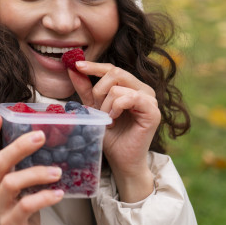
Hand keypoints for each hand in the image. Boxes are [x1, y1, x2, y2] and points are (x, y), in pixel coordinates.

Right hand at [0, 113, 63, 224]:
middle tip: (41, 136)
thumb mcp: (18, 182)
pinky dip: (44, 197)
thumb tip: (42, 134)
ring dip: (36, 173)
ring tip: (57, 171)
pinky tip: (58, 193)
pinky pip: (26, 205)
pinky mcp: (12, 223)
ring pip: (11, 183)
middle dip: (19, 147)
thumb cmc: (23, 207)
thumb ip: (23, 163)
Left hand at [69, 61, 160, 201]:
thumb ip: (86, 89)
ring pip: (118, 87)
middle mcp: (143, 89)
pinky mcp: (153, 111)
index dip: (94, 66)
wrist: (120, 159)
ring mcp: (150, 99)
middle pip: (115, 73)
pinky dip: (116, 107)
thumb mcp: (94, 108)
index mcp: (131, 86)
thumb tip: (73, 68)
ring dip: (105, 105)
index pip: (112, 68)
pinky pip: (130, 97)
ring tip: (107, 119)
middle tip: (96, 108)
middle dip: (98, 90)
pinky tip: (114, 119)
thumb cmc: (110, 135)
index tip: (76, 64)